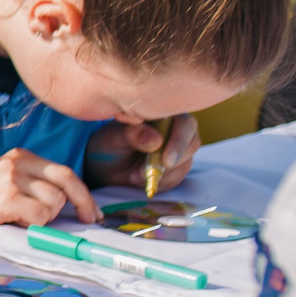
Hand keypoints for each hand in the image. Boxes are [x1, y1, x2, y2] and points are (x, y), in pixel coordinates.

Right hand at [0, 147, 100, 233]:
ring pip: (54, 202)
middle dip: (82, 203)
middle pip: (66, 181)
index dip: (84, 194)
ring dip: (45, 219)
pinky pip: (40, 216)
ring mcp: (11, 178)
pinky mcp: (6, 197)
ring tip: (22, 220)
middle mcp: (17, 162)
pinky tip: (14, 223)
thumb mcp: (11, 185)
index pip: (64, 172)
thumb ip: (39, 186)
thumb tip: (78, 205)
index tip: (91, 212)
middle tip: (86, 220)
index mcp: (20, 156)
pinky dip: (32, 226)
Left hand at [83, 113, 201, 193]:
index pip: (185, 123)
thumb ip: (132, 135)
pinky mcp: (176, 167)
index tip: (166, 160)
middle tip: (146, 172)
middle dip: (172, 161)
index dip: (179, 142)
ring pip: (186, 163)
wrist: (103, 165)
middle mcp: (177, 129)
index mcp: (164, 114)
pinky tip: (140, 179)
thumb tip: (156, 140)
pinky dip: (160, 182)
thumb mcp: (113, 138)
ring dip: (162, 174)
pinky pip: (177, 177)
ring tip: (134, 175)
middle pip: (192, 144)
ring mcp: (179, 149)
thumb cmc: (108, 144)